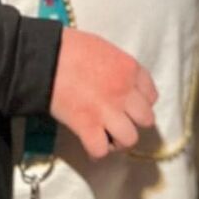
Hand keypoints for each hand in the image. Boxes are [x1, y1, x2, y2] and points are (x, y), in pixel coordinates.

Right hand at [48, 29, 156, 160]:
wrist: (46, 56)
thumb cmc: (71, 47)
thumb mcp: (105, 49)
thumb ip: (118, 68)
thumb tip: (117, 82)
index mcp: (130, 69)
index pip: (151, 96)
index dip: (140, 104)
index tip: (129, 106)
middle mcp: (124, 91)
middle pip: (146, 120)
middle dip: (133, 123)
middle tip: (119, 123)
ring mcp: (107, 110)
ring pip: (130, 139)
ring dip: (118, 141)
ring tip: (106, 136)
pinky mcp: (86, 125)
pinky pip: (100, 149)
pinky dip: (95, 151)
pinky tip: (89, 144)